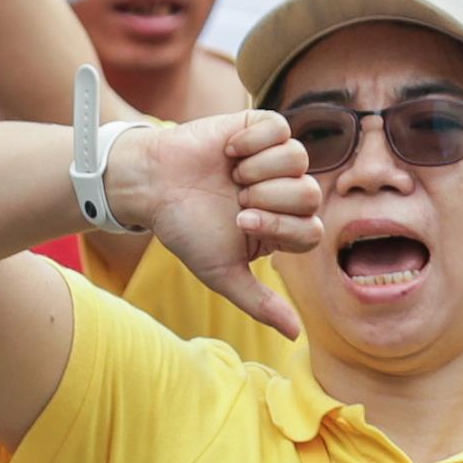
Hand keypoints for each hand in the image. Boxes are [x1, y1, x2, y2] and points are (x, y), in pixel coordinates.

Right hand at [99, 109, 324, 338]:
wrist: (151, 186)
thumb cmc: (186, 230)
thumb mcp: (221, 273)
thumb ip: (259, 302)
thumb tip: (294, 334)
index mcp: (282, 227)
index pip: (311, 230)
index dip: (280, 225)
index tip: (240, 220)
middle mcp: (284, 193)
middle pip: (310, 194)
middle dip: (269, 197)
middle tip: (236, 197)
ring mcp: (274, 159)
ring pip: (299, 159)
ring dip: (260, 169)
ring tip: (232, 174)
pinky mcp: (258, 128)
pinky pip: (280, 128)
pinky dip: (254, 140)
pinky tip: (230, 150)